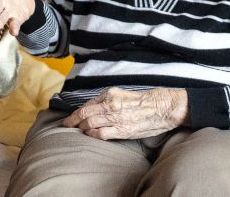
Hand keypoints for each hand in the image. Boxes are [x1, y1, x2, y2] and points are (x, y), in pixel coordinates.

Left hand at [62, 87, 188, 139]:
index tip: (69, 117)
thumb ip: (107, 100)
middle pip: (84, 114)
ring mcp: (115, 118)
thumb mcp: (122, 94)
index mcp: (110, 94)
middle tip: (67, 125)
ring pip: (89, 123)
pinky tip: (89, 135)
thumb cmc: (144, 101)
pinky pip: (100, 134)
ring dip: (81, 128)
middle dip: (73, 121)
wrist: (162, 108)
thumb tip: (92, 108)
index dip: (75, 112)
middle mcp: (110, 104)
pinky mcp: (122, 130)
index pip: (86, 104)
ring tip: (78, 130)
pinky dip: (91, 134)